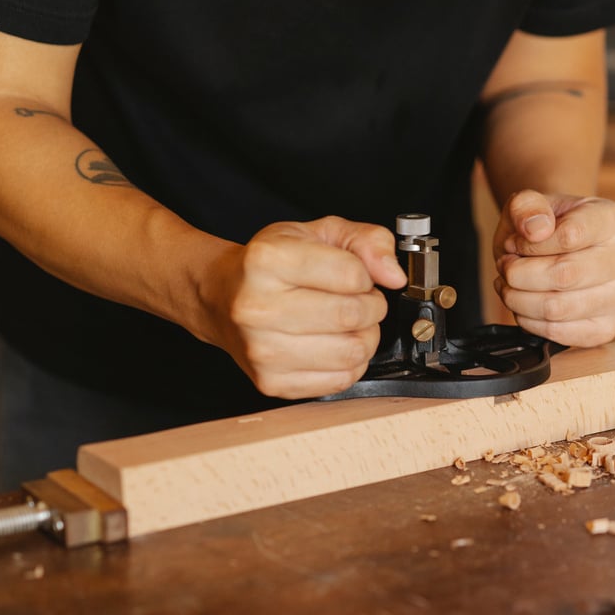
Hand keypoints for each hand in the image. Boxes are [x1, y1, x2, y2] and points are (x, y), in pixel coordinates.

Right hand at [209, 217, 406, 398]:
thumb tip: (393, 274)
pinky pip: (340, 380)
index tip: (356, 276)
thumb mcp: (319, 233)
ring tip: (347, 324)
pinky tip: (334, 345)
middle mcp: (256, 307)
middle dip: (370, 307)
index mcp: (267, 260)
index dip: (366, 276)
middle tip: (358, 301)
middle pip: (352, 316)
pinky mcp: (271, 382)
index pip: (352, 275)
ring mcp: (261, 350)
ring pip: (351, 352)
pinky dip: (350, 364)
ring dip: (364, 337)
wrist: (222, 298)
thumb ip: (367, 241)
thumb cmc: (271, 266)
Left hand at [493, 190, 614, 346]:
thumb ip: (527, 206)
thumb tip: (536, 230)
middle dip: (519, 274)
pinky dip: (529, 322)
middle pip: (564, 276)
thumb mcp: (528, 203)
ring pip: (557, 309)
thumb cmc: (544, 225)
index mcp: (613, 219)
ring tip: (510, 284)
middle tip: (506, 266)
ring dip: (518, 299)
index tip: (516, 242)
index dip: (530, 244)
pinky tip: (524, 304)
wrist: (554, 247)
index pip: (570, 236)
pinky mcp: (605, 327)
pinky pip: (559, 334)